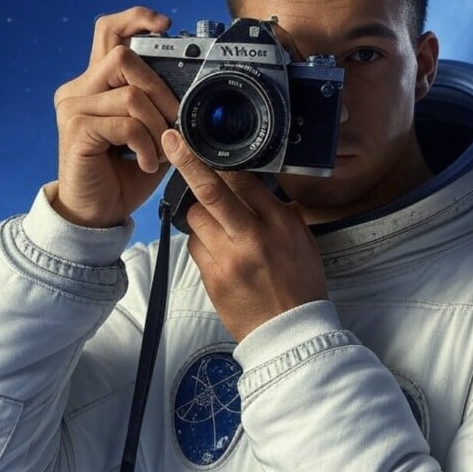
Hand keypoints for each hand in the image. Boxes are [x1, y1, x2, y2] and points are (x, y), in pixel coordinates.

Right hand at [51, 6, 178, 226]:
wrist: (98, 213)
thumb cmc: (125, 175)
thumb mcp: (151, 135)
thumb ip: (160, 108)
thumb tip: (190, 91)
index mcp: (96, 84)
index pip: (109, 32)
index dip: (135, 19)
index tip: (164, 25)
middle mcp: (79, 89)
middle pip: (125, 59)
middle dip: (162, 92)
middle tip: (174, 124)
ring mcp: (73, 107)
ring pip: (131, 95)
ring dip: (157, 127)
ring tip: (159, 152)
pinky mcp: (76, 129)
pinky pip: (125, 124)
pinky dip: (146, 145)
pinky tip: (146, 164)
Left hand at [162, 129, 327, 341]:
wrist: (290, 331)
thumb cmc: (300, 283)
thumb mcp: (300, 239)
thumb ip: (275, 211)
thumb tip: (249, 185)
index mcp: (279, 223)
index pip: (243, 180)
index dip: (221, 160)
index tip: (203, 143)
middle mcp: (252, 237)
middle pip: (211, 192)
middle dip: (188, 162)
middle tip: (171, 140)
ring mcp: (228, 259)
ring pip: (195, 218)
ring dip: (200, 214)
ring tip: (218, 226)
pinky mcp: (212, 278)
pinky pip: (194, 247)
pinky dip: (201, 242)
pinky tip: (218, 251)